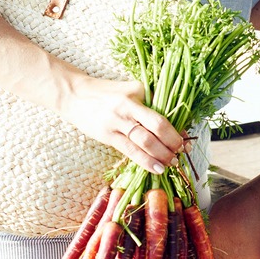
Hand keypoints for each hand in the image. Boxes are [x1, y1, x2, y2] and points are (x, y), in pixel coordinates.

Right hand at [57, 74, 182, 173]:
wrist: (74, 94)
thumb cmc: (106, 92)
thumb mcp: (131, 90)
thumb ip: (149, 103)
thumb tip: (173, 125)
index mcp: (137, 94)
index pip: (160, 115)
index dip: (175, 130)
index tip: (185, 140)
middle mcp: (127, 108)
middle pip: (155, 129)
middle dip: (171, 144)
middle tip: (181, 153)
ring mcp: (116, 122)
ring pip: (144, 142)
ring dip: (161, 155)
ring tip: (171, 164)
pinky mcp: (107, 135)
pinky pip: (129, 151)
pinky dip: (145, 161)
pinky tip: (155, 168)